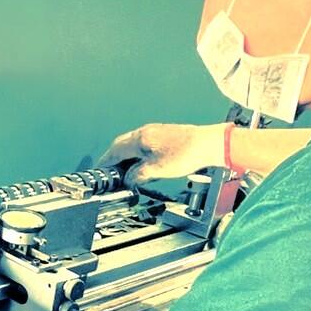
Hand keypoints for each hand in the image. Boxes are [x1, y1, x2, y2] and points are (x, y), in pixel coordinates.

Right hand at [98, 123, 223, 181]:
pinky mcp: (165, 135)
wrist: (209, 144)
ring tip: (125, 170)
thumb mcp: (157, 170)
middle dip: (113, 159)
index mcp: (140, 138)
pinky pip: (143, 143)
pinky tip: (142, 163)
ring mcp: (155, 131)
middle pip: (121, 145)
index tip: (100, 171)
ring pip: (133, 144)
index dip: (106, 162)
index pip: (115, 151)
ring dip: (126, 156)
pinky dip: (137, 154)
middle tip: (110, 172)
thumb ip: (138, 174)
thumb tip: (129, 179)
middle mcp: (146, 132)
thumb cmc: (187, 153)